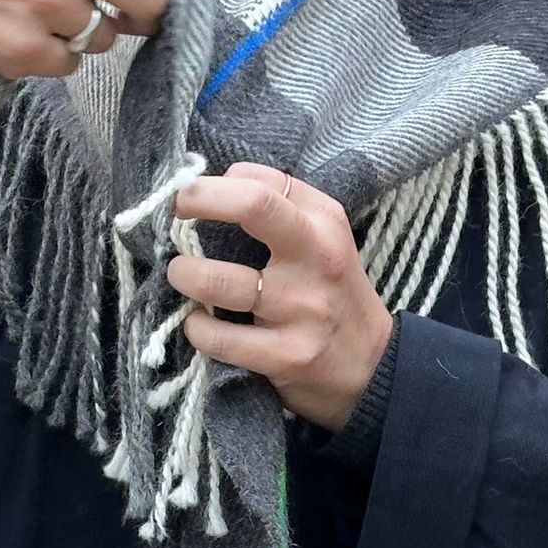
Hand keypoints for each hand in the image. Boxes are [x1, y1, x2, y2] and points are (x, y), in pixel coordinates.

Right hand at [0, 0, 175, 83]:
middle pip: (152, 0)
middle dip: (134, 11)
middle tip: (100, 7)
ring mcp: (47, 3)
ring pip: (109, 36)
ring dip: (84, 34)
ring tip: (36, 13)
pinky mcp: (29, 50)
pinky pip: (72, 64)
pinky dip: (52, 56)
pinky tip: (18, 33)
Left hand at [167, 164, 393, 430]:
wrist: (373, 367)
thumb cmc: (333, 294)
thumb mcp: (326, 239)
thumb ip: (282, 206)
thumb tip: (216, 182)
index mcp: (324, 222)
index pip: (261, 180)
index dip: (214, 183)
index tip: (193, 196)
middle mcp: (317, 257)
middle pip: (252, 205)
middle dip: (198, 199)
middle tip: (174, 212)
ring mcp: (302, 308)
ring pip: (217, 281)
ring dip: (183, 274)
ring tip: (181, 276)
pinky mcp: (286, 355)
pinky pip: (218, 337)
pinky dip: (195, 327)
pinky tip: (198, 323)